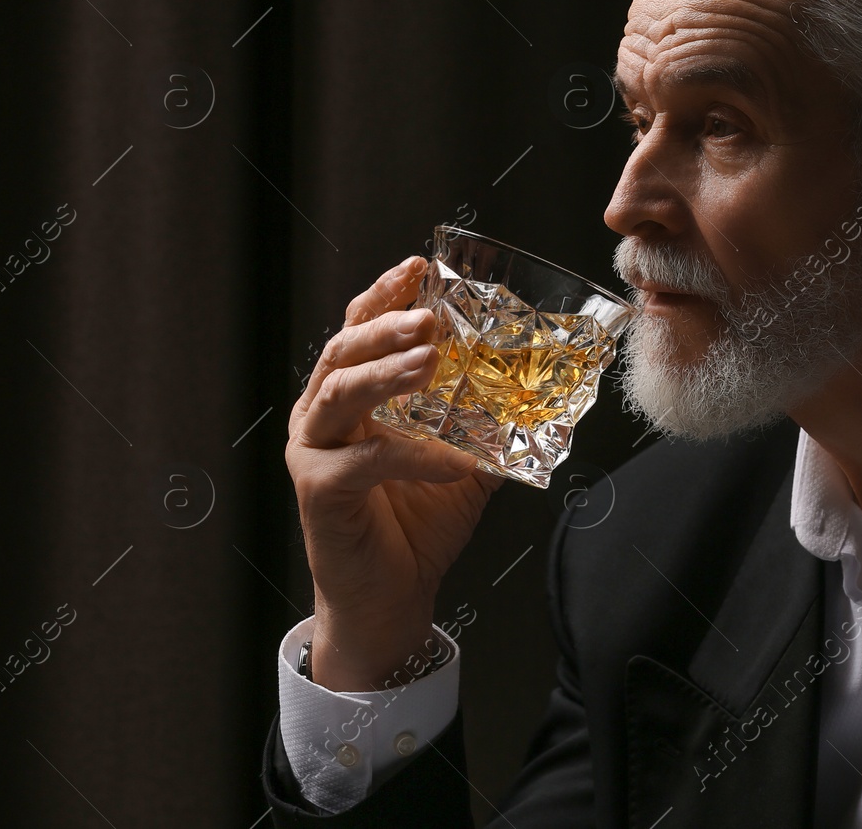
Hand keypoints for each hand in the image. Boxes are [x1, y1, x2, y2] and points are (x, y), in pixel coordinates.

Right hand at [286, 255, 503, 690]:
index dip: (385, 293)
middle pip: (343, 349)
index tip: (419, 264)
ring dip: (386, 372)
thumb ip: (489, 422)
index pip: (361, 328)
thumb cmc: (421, 523)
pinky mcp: (318, 492)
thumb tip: (546, 388)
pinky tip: (450, 460)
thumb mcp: (466, 459)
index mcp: (353, 395)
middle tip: (430, 313)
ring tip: (429, 358)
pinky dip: (409, 456)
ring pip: (339, 393)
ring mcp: (314, 451)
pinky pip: (361, 462)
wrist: (393, 596)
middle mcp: (323, 414)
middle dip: (386, 323)